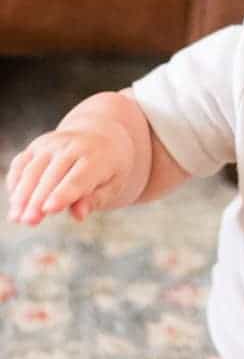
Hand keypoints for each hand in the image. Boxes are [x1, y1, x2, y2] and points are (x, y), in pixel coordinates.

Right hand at [6, 122, 134, 224]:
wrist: (103, 136)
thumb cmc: (110, 169)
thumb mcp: (114, 185)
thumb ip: (97, 199)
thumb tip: (79, 215)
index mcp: (96, 157)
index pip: (77, 179)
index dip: (63, 194)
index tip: (49, 210)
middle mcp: (71, 146)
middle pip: (51, 176)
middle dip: (38, 199)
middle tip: (29, 222)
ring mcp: (52, 143)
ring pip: (32, 169)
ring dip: (22, 194)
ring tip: (16, 218)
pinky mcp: (37, 145)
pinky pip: (22, 163)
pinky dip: (15, 181)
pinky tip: (14, 203)